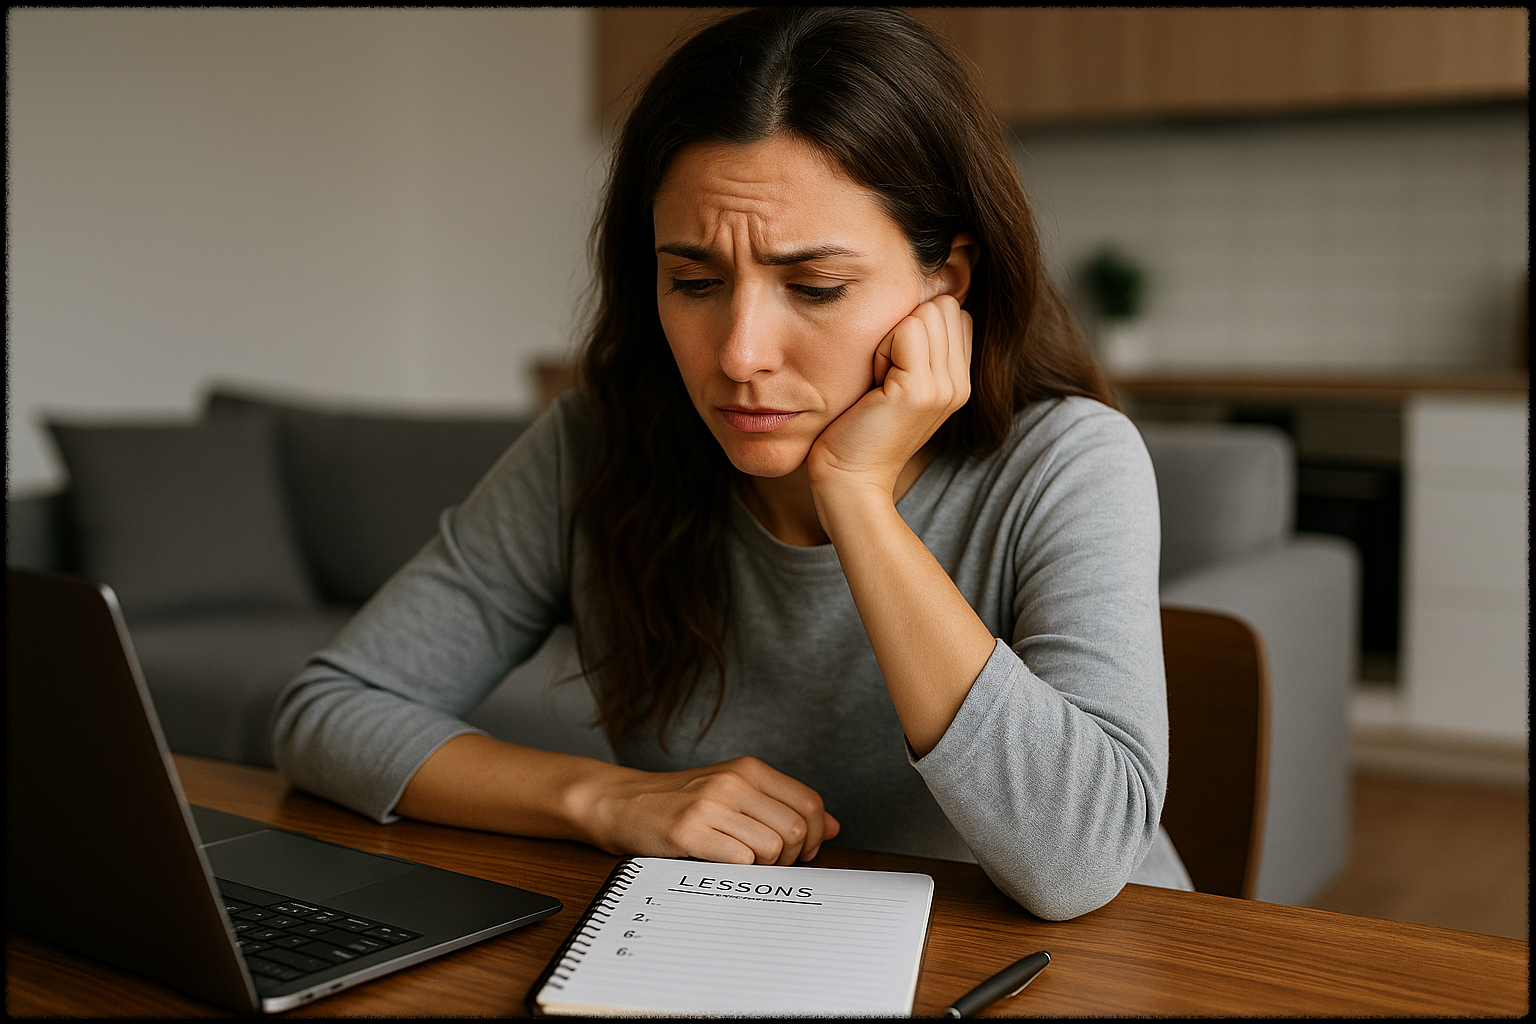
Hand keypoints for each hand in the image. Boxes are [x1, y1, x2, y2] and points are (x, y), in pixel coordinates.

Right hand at [574, 756, 840, 865]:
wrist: (620, 802)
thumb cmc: (680, 803)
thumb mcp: (734, 793)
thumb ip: (783, 806)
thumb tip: (834, 827)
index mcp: (749, 769)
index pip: (810, 803)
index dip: (815, 836)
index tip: (802, 851)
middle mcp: (733, 782)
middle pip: (797, 830)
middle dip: (792, 857)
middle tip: (771, 862)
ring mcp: (710, 805)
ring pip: (773, 848)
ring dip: (764, 866)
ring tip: (741, 861)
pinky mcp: (688, 832)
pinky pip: (741, 861)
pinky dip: (738, 871)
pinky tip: (719, 863)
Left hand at [806, 295, 972, 496]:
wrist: (849, 477)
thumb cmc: (859, 426)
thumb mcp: (897, 381)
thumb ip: (917, 347)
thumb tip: (918, 297)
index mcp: (959, 380)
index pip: (953, 311)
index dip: (916, 326)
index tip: (892, 368)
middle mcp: (960, 383)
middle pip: (943, 306)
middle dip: (904, 326)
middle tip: (883, 373)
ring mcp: (945, 387)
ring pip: (925, 313)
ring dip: (889, 337)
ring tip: (878, 380)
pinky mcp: (920, 390)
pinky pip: (905, 330)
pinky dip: (880, 349)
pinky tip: (873, 385)